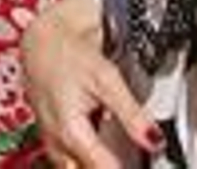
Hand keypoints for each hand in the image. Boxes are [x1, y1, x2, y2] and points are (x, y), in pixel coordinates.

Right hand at [21, 0, 160, 167]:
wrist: (40, 40)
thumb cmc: (68, 54)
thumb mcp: (106, 78)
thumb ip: (131, 113)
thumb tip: (155, 140)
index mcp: (71, 133)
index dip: (127, 168)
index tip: (147, 157)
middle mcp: (58, 144)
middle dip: (107, 164)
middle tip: (124, 156)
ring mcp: (53, 144)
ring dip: (95, 163)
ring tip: (112, 149)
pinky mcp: (52, 140)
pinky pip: (68, 164)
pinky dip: (84, 161)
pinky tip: (96, 149)